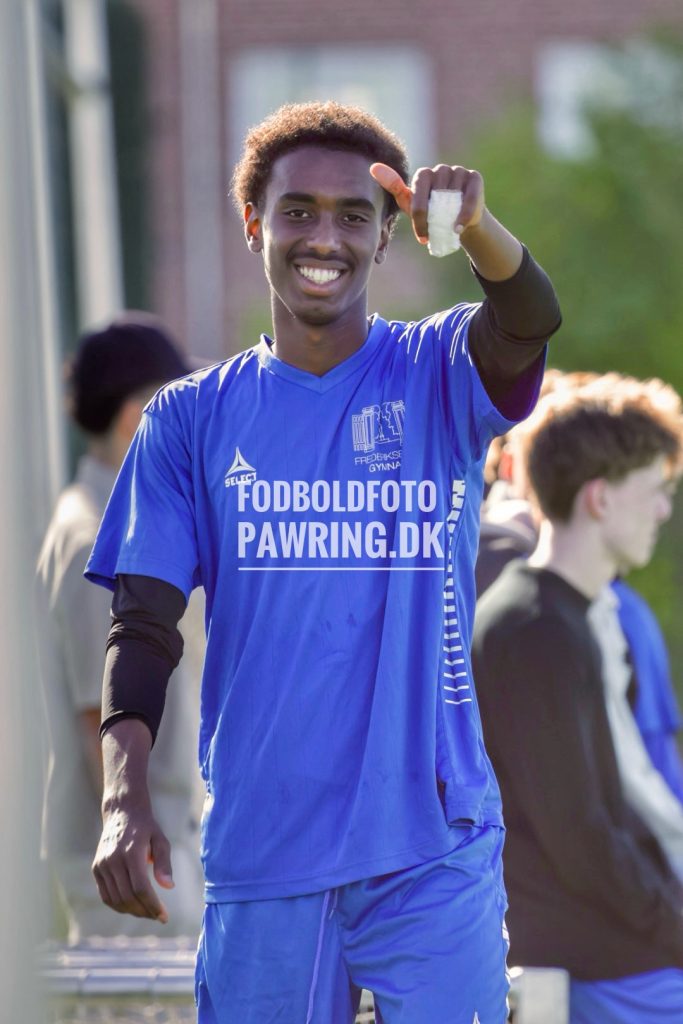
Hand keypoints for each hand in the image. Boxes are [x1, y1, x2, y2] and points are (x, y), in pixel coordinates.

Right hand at [92, 801, 173, 921]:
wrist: (121, 812)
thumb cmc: (146, 827)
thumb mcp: (160, 840)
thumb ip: (164, 863)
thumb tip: (169, 886)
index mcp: (131, 852)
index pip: (141, 888)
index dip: (152, 905)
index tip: (164, 917)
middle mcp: (113, 860)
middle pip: (128, 897)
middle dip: (144, 911)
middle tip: (158, 917)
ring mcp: (102, 865)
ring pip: (115, 899)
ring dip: (132, 911)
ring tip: (147, 912)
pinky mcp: (96, 868)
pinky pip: (106, 895)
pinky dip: (118, 906)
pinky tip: (132, 907)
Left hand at [370, 163, 484, 244]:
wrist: (460, 222)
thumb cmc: (432, 213)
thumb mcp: (412, 205)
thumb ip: (395, 188)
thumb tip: (373, 167)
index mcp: (424, 175)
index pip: (418, 194)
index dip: (419, 216)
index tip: (421, 236)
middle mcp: (441, 169)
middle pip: (435, 195)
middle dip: (433, 218)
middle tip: (433, 236)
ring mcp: (458, 172)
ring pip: (452, 195)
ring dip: (450, 216)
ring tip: (448, 231)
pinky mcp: (474, 178)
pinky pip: (469, 196)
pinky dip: (465, 213)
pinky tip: (459, 228)